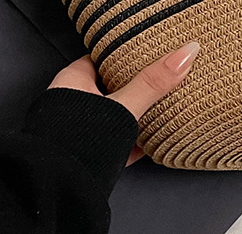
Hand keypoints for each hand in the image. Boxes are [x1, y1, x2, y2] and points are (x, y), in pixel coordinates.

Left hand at [48, 42, 199, 164]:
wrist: (58, 191)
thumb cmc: (74, 145)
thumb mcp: (123, 106)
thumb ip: (153, 82)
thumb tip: (183, 54)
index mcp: (72, 81)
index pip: (103, 57)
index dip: (125, 53)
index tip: (148, 49)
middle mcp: (71, 104)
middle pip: (110, 86)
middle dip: (135, 85)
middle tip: (160, 77)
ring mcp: (78, 131)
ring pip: (113, 115)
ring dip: (133, 115)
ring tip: (160, 107)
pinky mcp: (86, 155)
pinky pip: (115, 142)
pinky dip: (132, 141)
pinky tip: (151, 143)